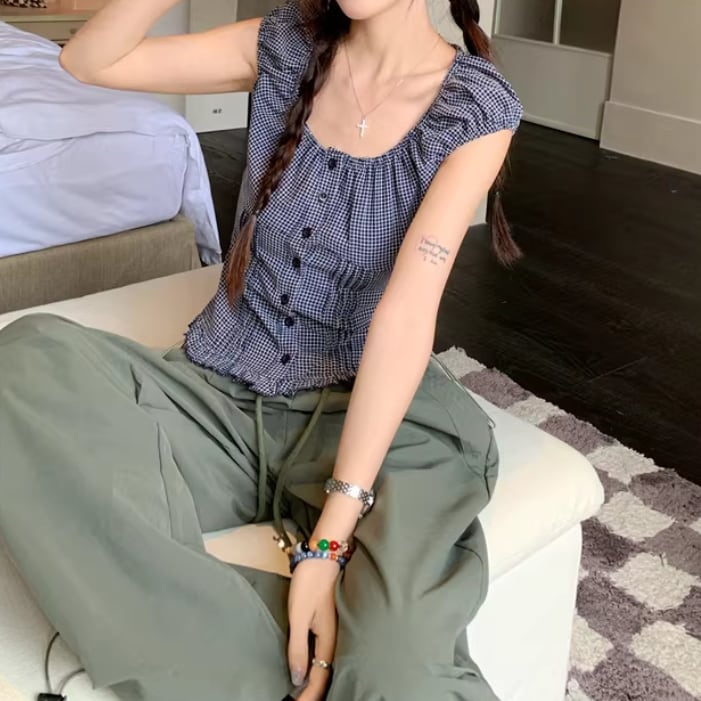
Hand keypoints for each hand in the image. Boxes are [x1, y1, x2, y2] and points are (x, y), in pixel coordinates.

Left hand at [287, 558, 339, 700]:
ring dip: (317, 679)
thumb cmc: (311, 582)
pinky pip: (327, 651)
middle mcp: (337, 638)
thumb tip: (297, 678)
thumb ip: (298, 648)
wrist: (325, 554)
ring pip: (329, 663)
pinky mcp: (333, 622)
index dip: (307, 696)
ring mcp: (336, 630)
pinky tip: (313, 666)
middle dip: (314, 691)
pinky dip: (319, 664)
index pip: (319, 679)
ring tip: (304, 690)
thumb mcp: (299, 616)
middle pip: (327, 674)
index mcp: (329, 641)